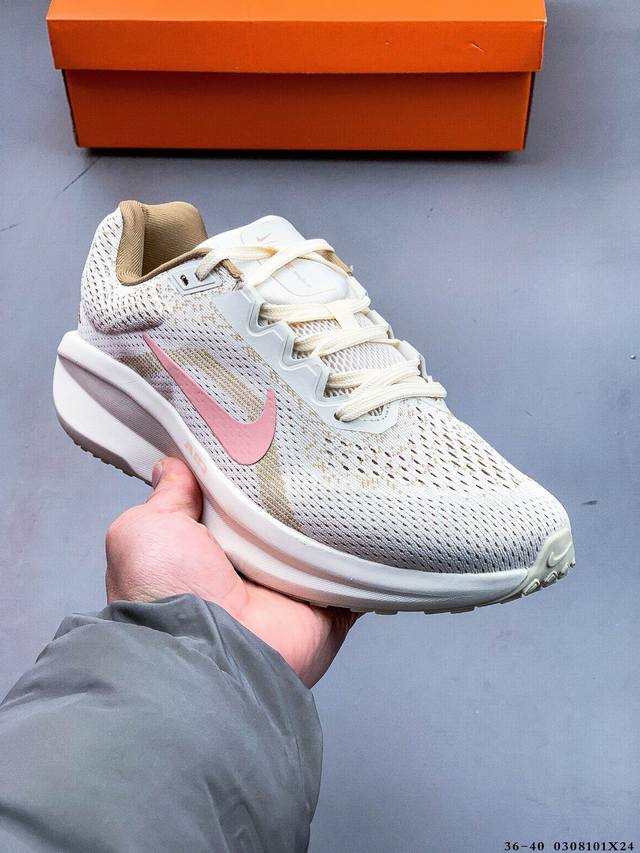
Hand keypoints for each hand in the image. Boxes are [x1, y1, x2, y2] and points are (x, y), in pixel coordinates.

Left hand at [105, 458, 358, 685]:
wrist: (207, 650)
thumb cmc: (164, 592)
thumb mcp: (144, 530)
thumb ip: (166, 498)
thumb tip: (172, 467)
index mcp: (209, 547)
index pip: (234, 497)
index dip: (244, 469)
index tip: (261, 429)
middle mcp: (252, 566)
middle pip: (283, 512)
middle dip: (295, 482)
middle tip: (313, 439)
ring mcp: (293, 584)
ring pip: (323, 534)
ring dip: (335, 509)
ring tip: (351, 461)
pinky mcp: (330, 602)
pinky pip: (358, 568)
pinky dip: (370, 547)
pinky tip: (378, 511)